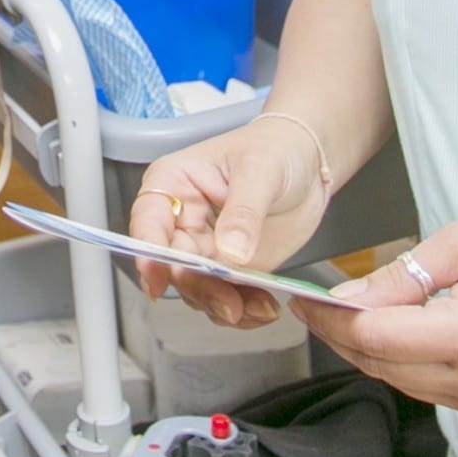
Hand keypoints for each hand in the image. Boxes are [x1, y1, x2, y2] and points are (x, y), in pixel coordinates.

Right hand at [128, 117, 327, 327]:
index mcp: (175, 183)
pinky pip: (226, 297)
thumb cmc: (276, 147)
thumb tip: (231, 252)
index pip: (149, 220)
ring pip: (197, 288)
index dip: (148, 251)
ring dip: (223, 306)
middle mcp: (183, 220)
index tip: (158, 276)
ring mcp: (206, 247)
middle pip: (173, 264)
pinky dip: (244, 309)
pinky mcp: (231, 266)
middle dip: (198, 288)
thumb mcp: (260, 170)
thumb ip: (243, 212)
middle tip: (229, 304)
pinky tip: (264, 307)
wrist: (309, 162)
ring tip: (258, 308)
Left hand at [292, 221, 457, 418]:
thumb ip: (402, 274)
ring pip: (398, 381)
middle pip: (380, 365)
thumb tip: (348, 297)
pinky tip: (394, 329)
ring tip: (347, 311)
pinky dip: (401, 360)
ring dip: (368, 349)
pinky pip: (425, 387)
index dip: (331, 319)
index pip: (376, 338)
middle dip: (341, 335)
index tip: (304, 297)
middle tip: (313, 302)